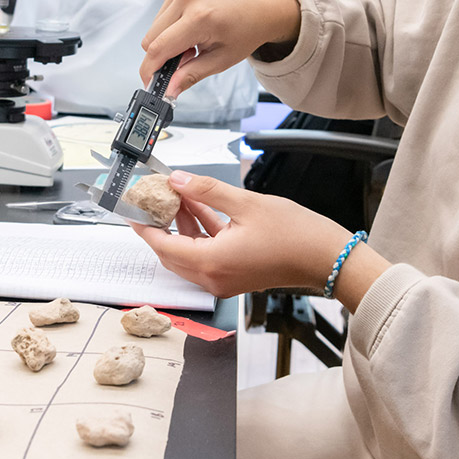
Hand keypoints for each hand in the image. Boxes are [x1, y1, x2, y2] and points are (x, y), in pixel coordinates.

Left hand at [128, 171, 367, 300]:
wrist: (326, 257)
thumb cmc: (294, 234)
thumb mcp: (246, 203)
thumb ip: (207, 190)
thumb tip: (177, 180)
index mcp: (211, 263)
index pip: (163, 245)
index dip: (144, 226)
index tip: (132, 208)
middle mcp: (213, 277)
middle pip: (172, 253)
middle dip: (161, 225)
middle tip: (153, 198)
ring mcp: (224, 279)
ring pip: (189, 253)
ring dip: (182, 226)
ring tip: (178, 194)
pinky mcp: (235, 275)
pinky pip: (207, 255)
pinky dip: (200, 233)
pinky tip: (199, 206)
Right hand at [139, 0, 300, 94]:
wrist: (260, 6)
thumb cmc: (245, 31)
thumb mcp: (221, 60)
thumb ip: (190, 75)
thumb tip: (169, 90)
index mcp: (200, 17)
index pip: (158, 48)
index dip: (150, 70)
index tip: (149, 83)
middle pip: (151, 39)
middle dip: (163, 56)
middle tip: (187, 59)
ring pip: (153, 27)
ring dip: (166, 40)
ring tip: (193, 41)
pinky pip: (160, 14)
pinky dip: (170, 25)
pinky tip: (191, 25)